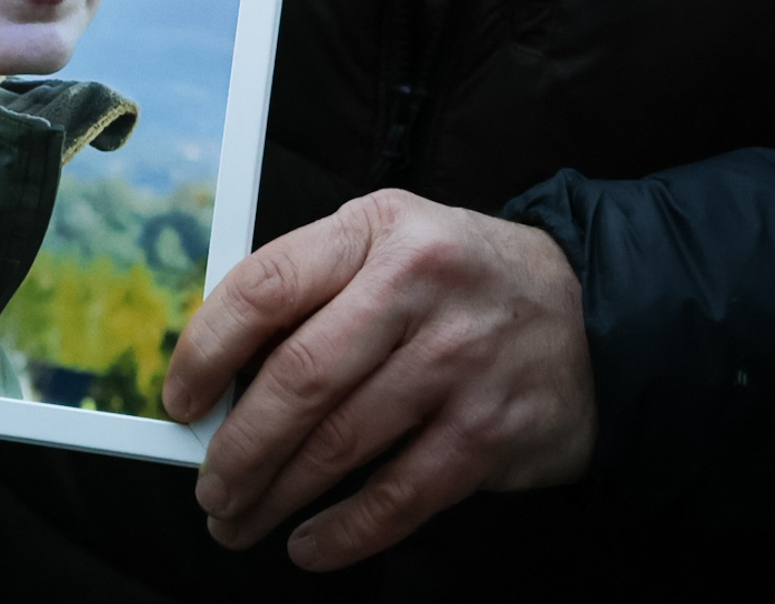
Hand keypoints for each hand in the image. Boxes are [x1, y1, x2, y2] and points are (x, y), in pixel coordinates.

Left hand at [161, 188, 592, 570]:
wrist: (593, 314)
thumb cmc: (458, 282)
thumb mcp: (386, 244)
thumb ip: (311, 292)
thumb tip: (220, 377)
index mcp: (374, 229)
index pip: (266, 286)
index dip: (207, 350)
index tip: (181, 400)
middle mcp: (417, 286)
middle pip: (298, 377)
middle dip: (238, 446)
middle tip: (208, 486)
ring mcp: (458, 360)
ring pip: (340, 444)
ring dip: (276, 495)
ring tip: (239, 518)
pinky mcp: (492, 430)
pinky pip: (400, 495)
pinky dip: (345, 531)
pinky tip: (310, 544)